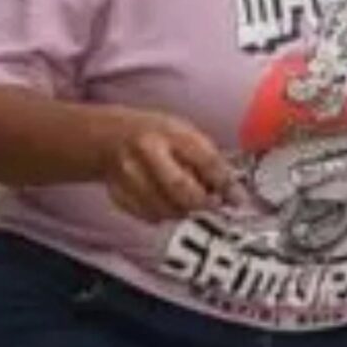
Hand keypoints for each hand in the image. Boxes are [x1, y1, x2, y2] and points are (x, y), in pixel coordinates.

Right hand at [100, 109, 234, 223]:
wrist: (108, 137)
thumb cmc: (153, 134)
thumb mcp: (182, 131)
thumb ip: (205, 156)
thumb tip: (230, 187)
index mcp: (169, 132)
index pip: (204, 160)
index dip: (225, 183)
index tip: (238, 198)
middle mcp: (147, 151)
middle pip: (181, 189)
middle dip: (203, 203)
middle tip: (213, 205)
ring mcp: (129, 174)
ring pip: (166, 208)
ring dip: (184, 211)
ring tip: (188, 201)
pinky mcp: (119, 194)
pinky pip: (150, 215)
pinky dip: (164, 214)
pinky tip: (166, 202)